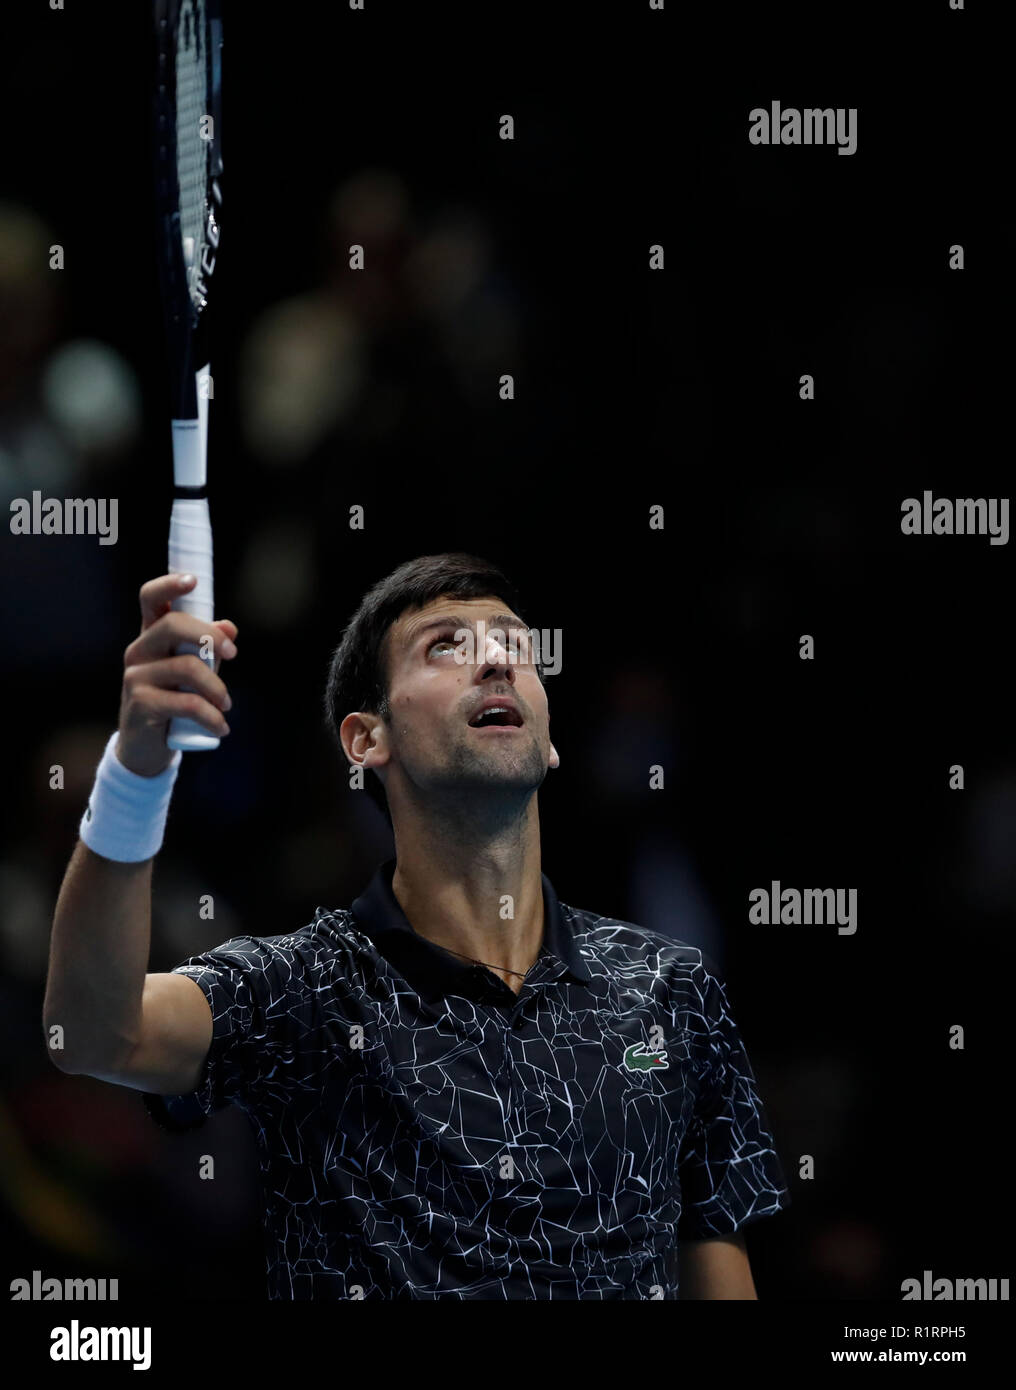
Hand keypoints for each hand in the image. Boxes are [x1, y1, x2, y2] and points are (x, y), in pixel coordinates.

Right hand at [117, 573, 237, 775]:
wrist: (147, 749)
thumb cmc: (175, 703)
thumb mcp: (196, 674)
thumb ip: (211, 650)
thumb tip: (230, 627)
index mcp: (152, 636)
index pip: (151, 600)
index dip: (169, 585)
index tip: (192, 581)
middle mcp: (139, 650)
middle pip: (173, 625)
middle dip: (210, 636)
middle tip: (232, 655)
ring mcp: (136, 676)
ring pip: (186, 667)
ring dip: (217, 689)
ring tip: (226, 706)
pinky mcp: (141, 704)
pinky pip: (187, 703)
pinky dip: (211, 717)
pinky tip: (220, 728)